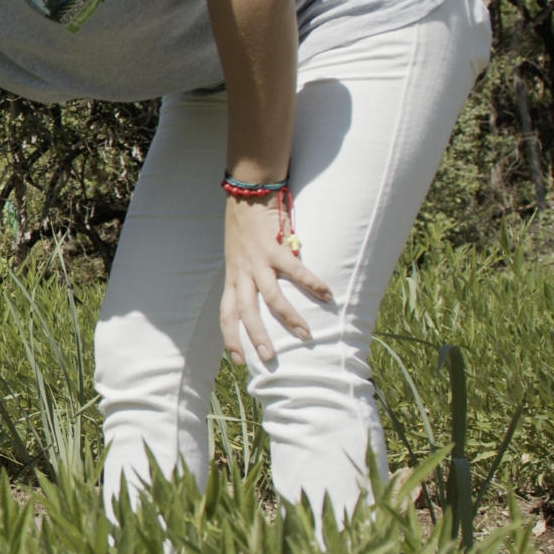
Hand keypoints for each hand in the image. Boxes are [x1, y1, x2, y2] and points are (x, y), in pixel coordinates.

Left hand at [220, 193, 331, 363]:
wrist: (246, 192)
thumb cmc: (244, 226)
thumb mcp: (237, 256)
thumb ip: (247, 276)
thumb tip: (259, 298)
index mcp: (233, 277)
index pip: (226, 314)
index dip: (230, 338)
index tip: (237, 361)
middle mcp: (241, 272)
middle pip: (245, 312)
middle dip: (256, 338)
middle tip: (269, 359)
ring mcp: (256, 261)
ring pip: (269, 297)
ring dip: (288, 318)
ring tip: (305, 335)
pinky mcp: (273, 247)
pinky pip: (294, 269)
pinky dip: (311, 282)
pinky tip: (327, 295)